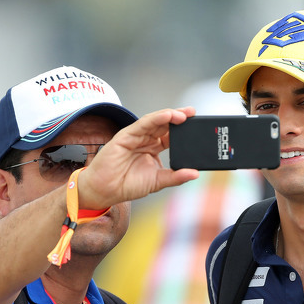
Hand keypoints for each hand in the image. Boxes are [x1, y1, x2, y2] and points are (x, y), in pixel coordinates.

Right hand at [77, 107, 199, 208]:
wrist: (106, 190)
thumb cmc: (129, 184)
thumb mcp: (158, 181)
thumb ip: (176, 177)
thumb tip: (195, 174)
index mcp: (153, 148)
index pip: (171, 135)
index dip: (184, 129)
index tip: (198, 124)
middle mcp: (145, 140)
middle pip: (165, 124)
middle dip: (179, 117)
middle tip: (193, 112)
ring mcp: (135, 136)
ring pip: (155, 121)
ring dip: (169, 115)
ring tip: (183, 114)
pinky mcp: (125, 136)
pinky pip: (142, 124)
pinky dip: (155, 119)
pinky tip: (167, 115)